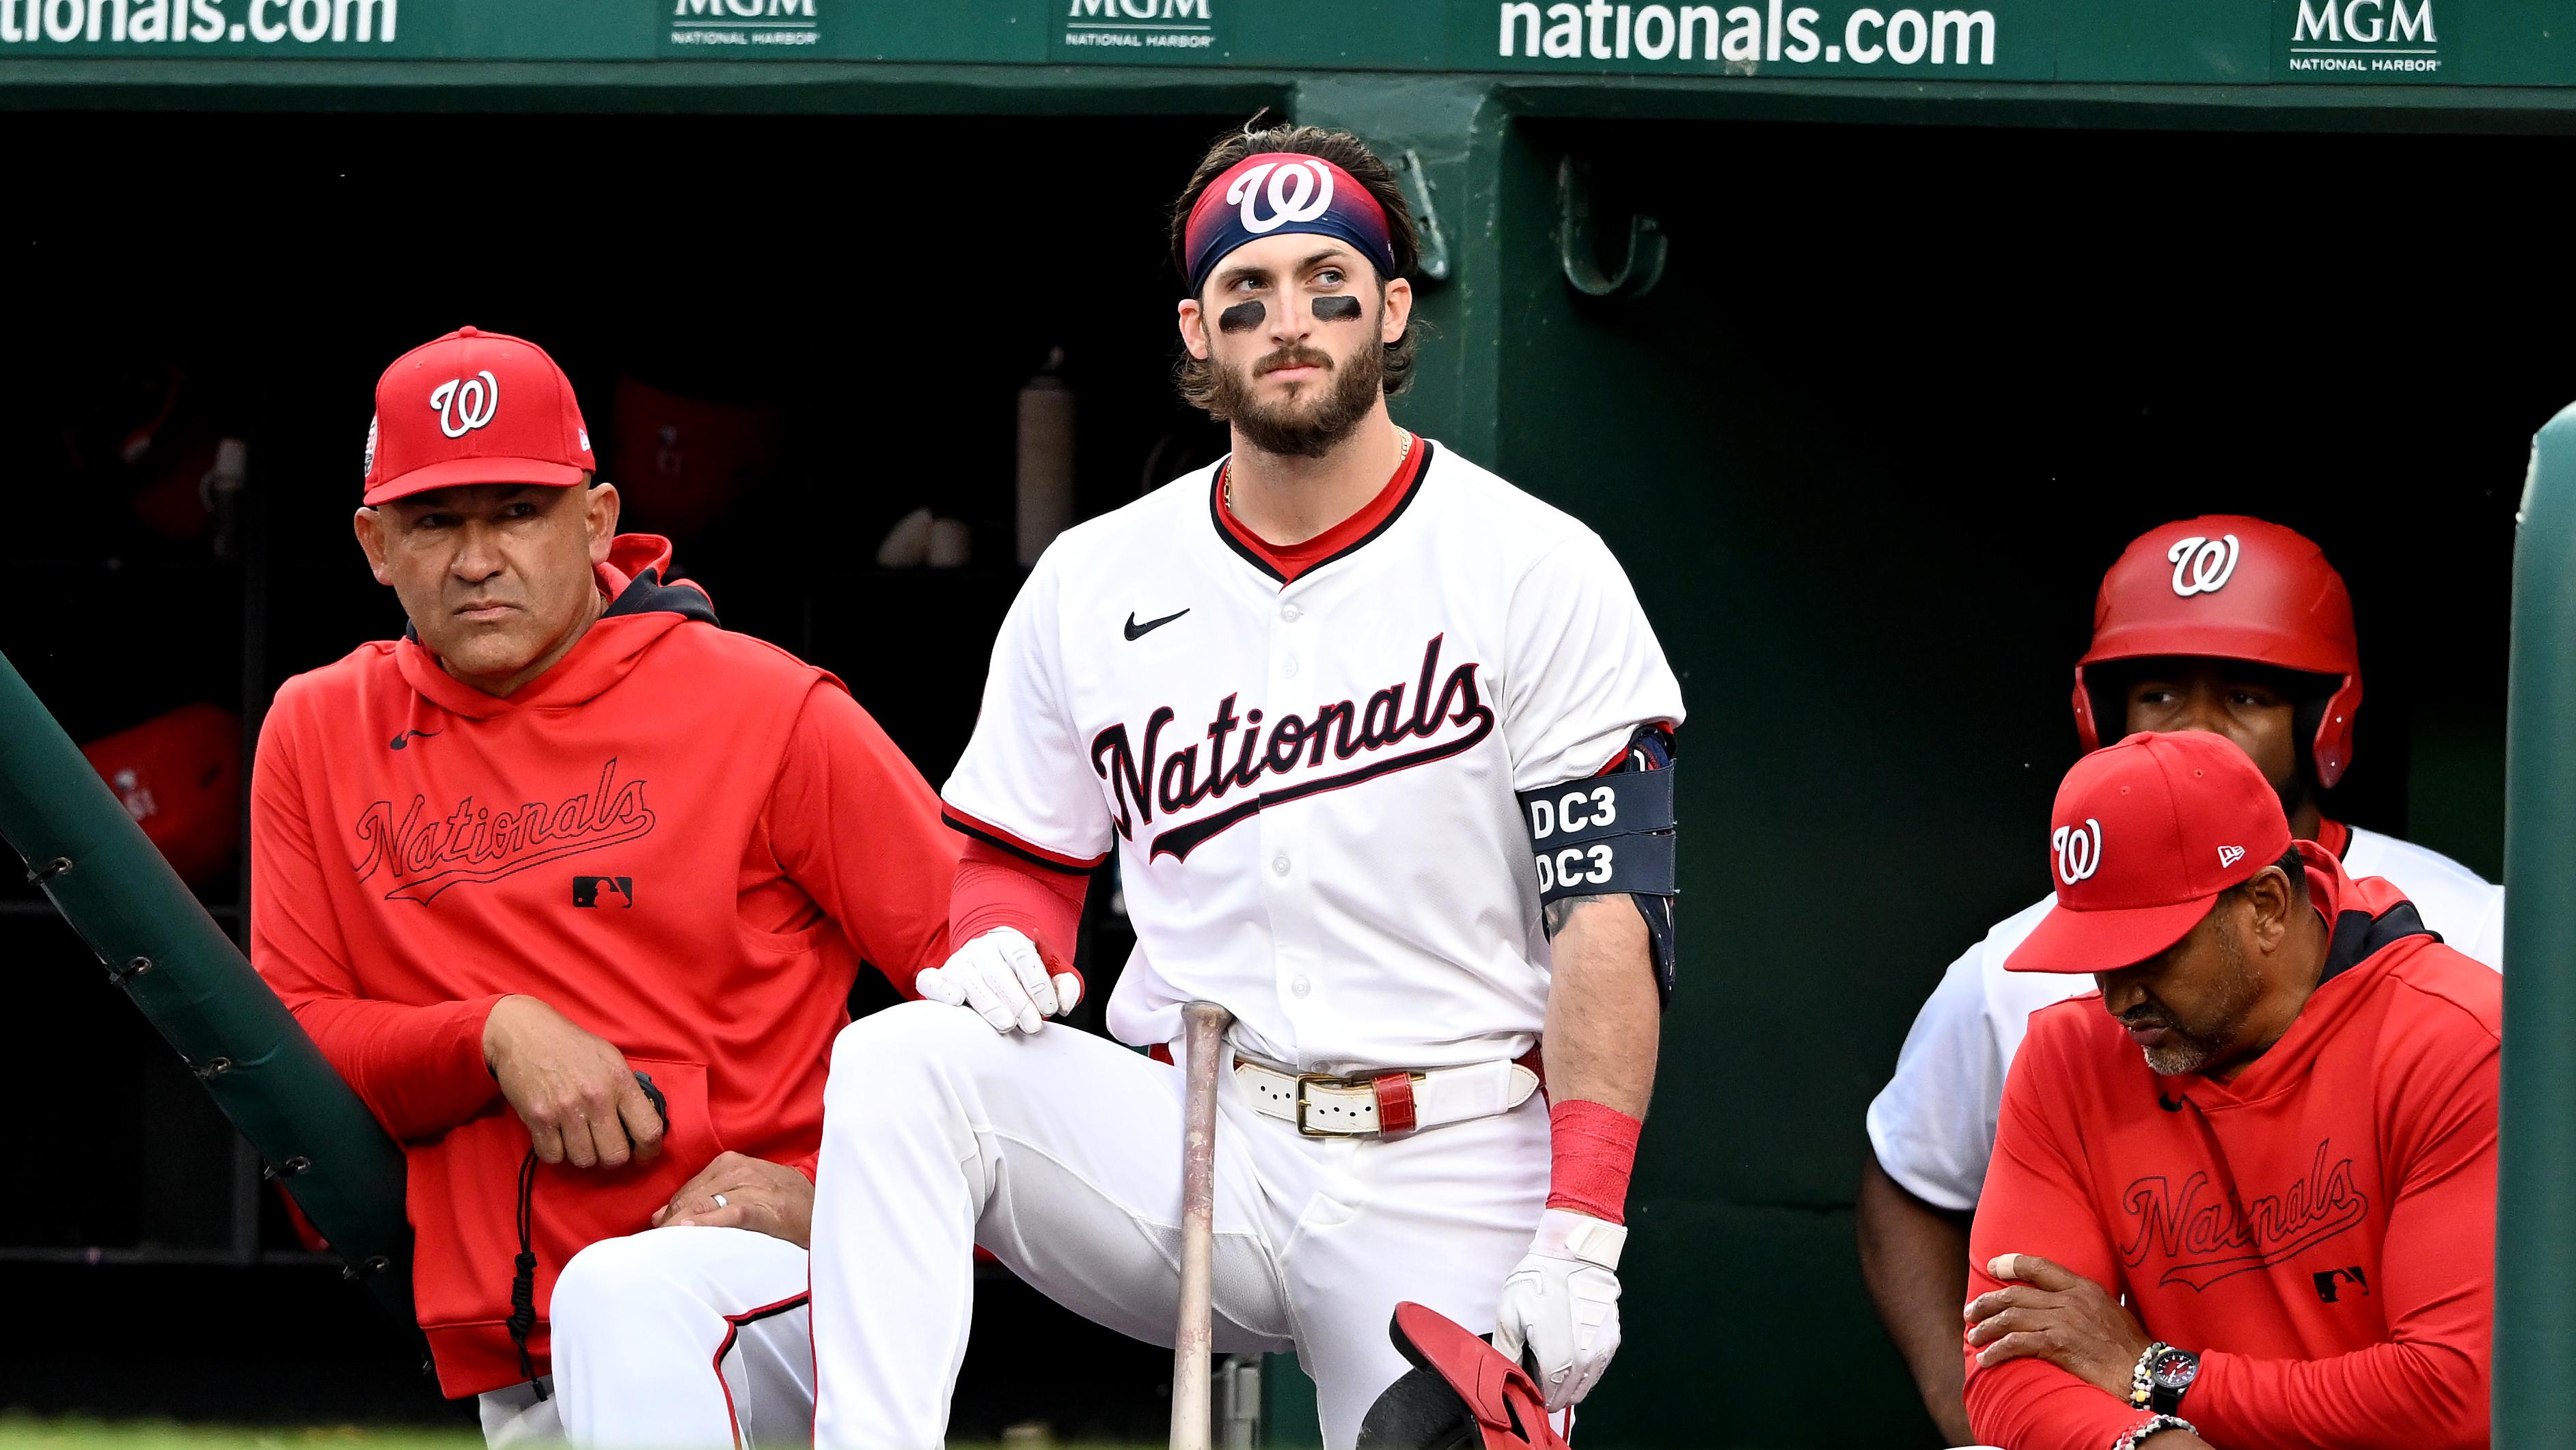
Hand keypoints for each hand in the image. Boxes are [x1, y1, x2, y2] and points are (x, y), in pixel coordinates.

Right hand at [482, 995, 663, 1168]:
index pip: (648, 1130)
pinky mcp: (538, 1118)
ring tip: (579, 1139)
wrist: (524, 1033)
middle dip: (612, 1158)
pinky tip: (557, 1137)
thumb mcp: (610, 1058)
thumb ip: (627, 1091)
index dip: (649, 1151)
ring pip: (584, 1161)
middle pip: (615, 1156)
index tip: (643, 1155)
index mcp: (620, 1081)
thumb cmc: (571, 1045)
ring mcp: (566, 1110)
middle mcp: (596, 1098)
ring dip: (583, 1155)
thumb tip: (640, 1125)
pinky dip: (556, 1153)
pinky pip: (554, 1157)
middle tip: (605, 1148)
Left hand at [651, 1151, 814, 1247]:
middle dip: (671, 1223)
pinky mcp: (768, 1209)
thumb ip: (704, 1200)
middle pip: (692, 1197)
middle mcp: (741, 1169)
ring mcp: (755, 1187)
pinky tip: (689, 1233)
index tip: (658, 1237)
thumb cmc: (785, 1206)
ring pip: (705, 1204)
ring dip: (680, 1227)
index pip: (688, 1190)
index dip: (669, 1214)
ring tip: (662, 1250)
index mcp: (732, 1163)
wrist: (828, 1214)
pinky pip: (731, 1214)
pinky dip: (708, 1223)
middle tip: (654, 1250)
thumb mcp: (745, 1193)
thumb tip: (658, 1217)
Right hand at [914, 928, 1081, 1034]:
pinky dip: (940, 989)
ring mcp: (957, 963)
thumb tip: (1064, 1004)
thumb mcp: (1048, 977)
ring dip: (989, 1003)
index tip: (1050, 1008)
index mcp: (1008, 941)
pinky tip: (957, 1001)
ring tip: (1007, 1025)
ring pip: (969, 979)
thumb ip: (1063, 986)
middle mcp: (980, 948)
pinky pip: (930, 980)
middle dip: (1017, 1000)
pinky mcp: (937, 978)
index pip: (1022, 955)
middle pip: (998, 971)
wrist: (988, 970)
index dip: (1038, 982)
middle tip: (1032, 1025)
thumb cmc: (1022, 979)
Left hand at [1492, 1208, 1625, 1411]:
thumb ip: (1506, 1354)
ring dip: (1568, 1380)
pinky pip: (1597, 1368)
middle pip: (1567, 1397)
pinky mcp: (1611, 1341)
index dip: (1533, 1392)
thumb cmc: (1540, 1281)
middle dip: (1551, 1389)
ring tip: (1552, 1352)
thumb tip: (1507, 1378)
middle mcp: (1583, 1364)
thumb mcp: (1509, 1315)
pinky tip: (1569, 1345)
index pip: (1547, 1400)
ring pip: (1584, 1386)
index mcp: (1556, 1362)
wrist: (1574, 1254)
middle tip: (1536, 1364)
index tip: (1526, 1375)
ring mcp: (1600, 1353)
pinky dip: (1583, 1366)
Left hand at [1964, 1253, 2152, 1397]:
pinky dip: (1997, 1351)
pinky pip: (2017, 1344)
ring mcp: (2063, 1321)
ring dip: (1986, 1328)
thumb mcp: (2109, 1310)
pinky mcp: (2059, 1345)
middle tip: (1970, 1312)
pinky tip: (1986, 1359)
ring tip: (1973, 1337)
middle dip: (1987, 1303)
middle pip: (2015, 1295)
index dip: (2011, 1263)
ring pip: (2010, 1318)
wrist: (2148, 1372)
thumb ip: (2083, 1301)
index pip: (2039, 1266)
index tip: (1992, 1266)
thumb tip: (2061, 1302)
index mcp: (2083, 1287)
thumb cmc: (2131, 1347)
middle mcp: (2070, 1300)